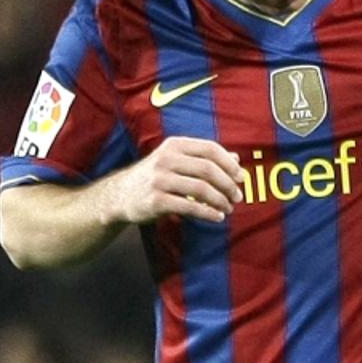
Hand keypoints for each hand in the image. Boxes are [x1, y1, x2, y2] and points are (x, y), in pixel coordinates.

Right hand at [105, 136, 246, 222]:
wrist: (120, 195)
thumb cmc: (156, 176)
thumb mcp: (177, 160)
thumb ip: (204, 158)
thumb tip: (236, 159)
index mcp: (175, 145)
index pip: (210, 148)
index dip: (229, 163)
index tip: (241, 177)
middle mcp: (166, 159)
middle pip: (208, 169)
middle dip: (228, 184)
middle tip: (238, 197)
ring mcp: (159, 179)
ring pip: (201, 189)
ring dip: (220, 200)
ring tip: (228, 209)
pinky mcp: (155, 200)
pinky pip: (189, 206)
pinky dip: (207, 213)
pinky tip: (217, 217)